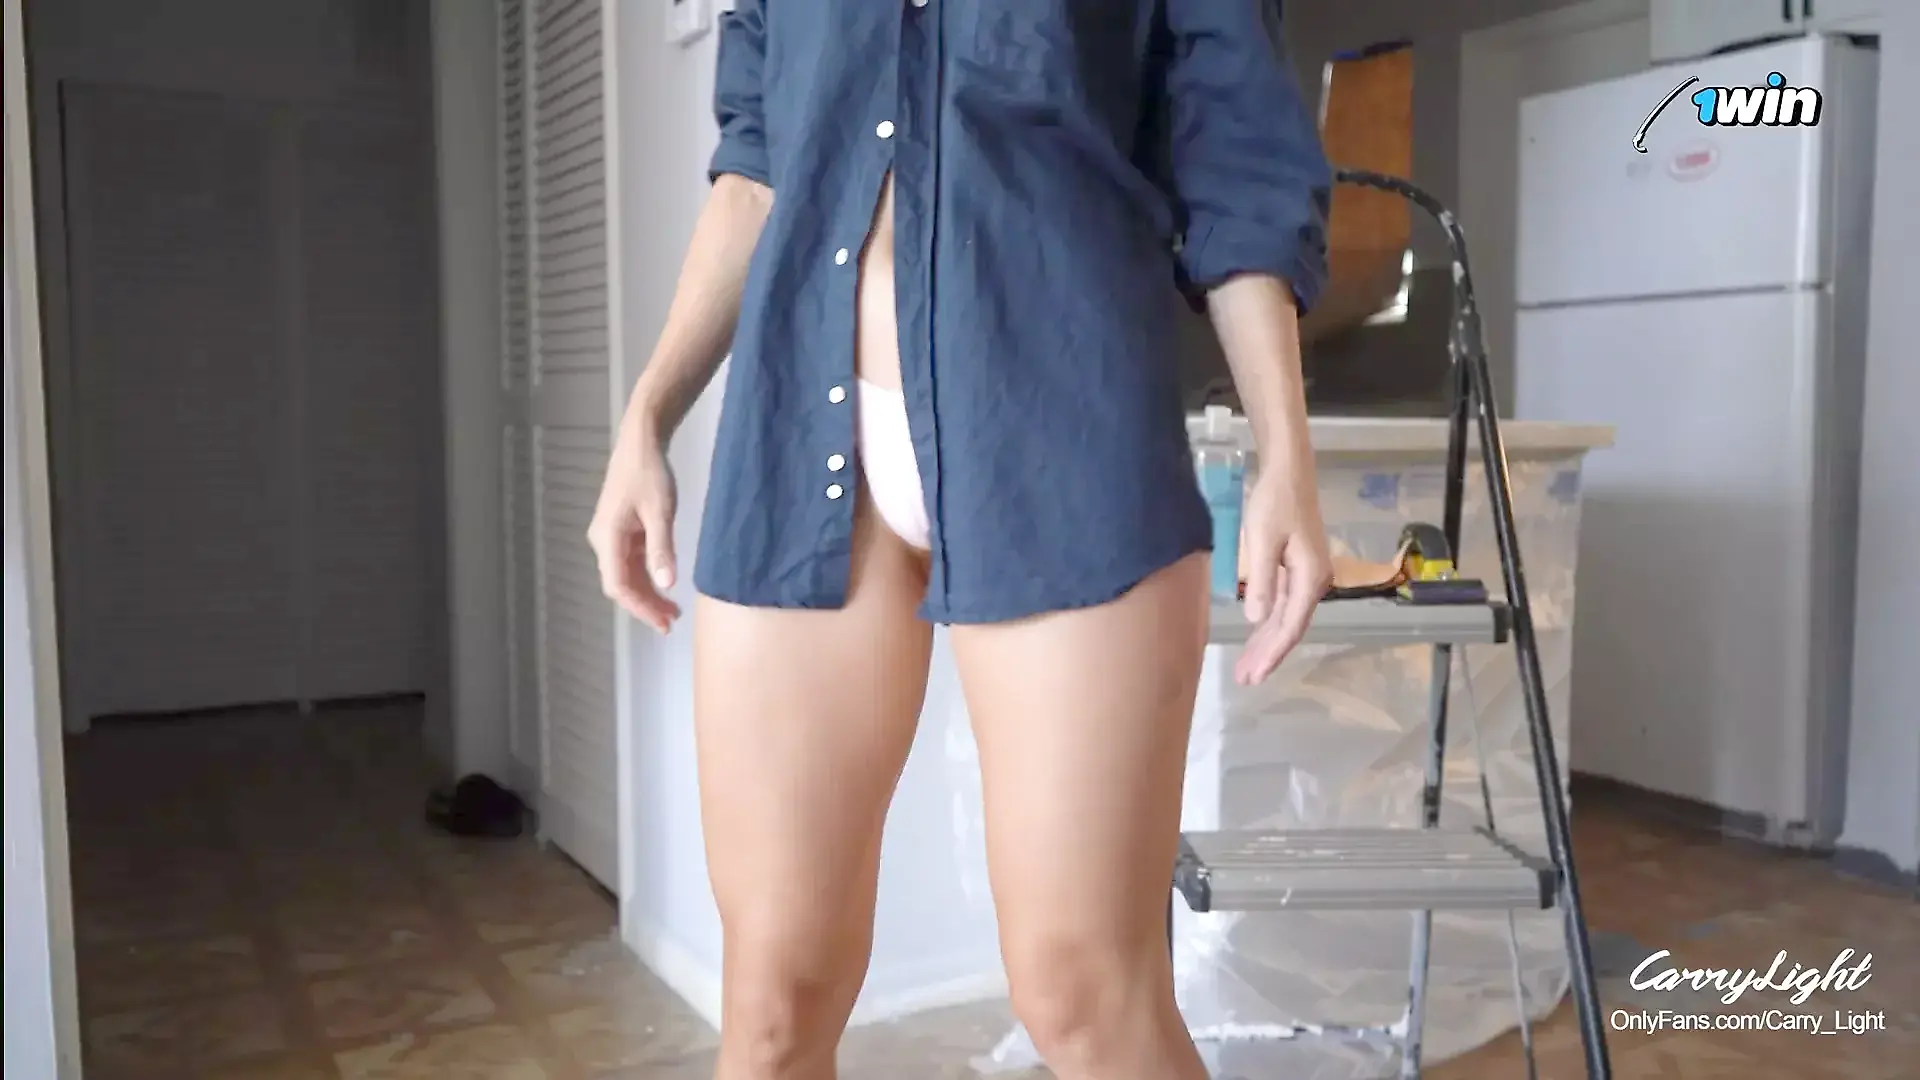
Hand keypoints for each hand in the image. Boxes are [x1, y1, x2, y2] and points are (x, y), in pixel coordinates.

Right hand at [586, 420, 681, 631]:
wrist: (641, 443)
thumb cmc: (649, 473)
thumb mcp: (661, 512)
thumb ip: (662, 549)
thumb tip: (667, 584)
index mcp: (608, 538)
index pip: (618, 585)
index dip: (640, 608)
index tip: (662, 622)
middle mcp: (604, 541)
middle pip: (621, 584)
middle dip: (645, 605)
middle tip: (671, 623)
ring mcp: (612, 537)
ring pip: (627, 575)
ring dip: (648, 593)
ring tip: (672, 611)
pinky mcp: (622, 531)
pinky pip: (632, 562)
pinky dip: (648, 576)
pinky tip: (665, 585)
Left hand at [1234, 470, 1332, 684]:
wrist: (1289, 473)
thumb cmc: (1275, 502)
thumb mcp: (1263, 540)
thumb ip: (1262, 580)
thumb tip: (1257, 620)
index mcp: (1310, 578)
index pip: (1290, 627)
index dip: (1272, 653)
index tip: (1254, 675)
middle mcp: (1316, 582)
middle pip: (1290, 628)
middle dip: (1267, 654)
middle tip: (1244, 679)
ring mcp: (1309, 576)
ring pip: (1287, 618)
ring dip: (1267, 642)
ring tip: (1247, 667)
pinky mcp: (1299, 569)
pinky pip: (1285, 605)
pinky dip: (1269, 622)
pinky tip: (1256, 636)